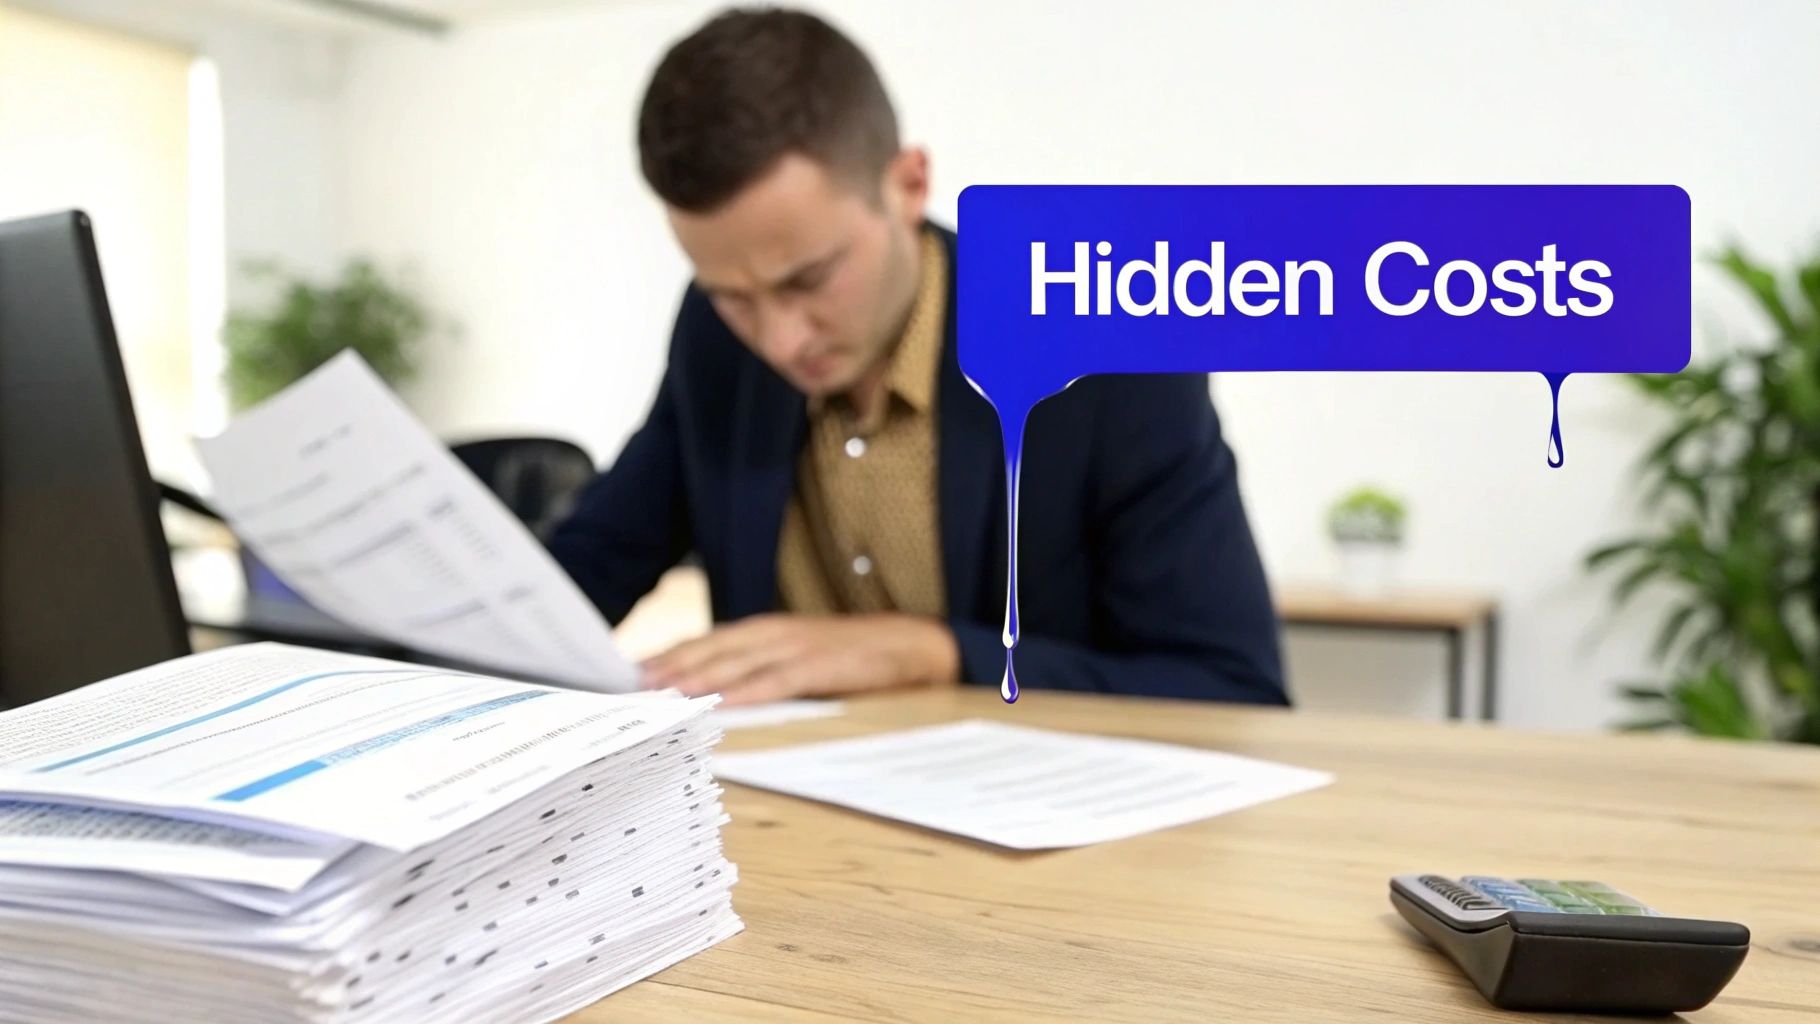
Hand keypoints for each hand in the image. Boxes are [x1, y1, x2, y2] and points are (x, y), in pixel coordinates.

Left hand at [639, 613, 959, 705]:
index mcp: (761, 631)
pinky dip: (746, 691)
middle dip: (667, 666)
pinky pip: (776, 680)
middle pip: (709, 649)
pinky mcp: (820, 666)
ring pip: (735, 661)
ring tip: (661, 693)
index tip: (624, 675)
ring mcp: (795, 647)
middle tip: (628, 686)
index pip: (701, 642)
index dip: (663, 656)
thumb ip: (753, 668)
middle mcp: (771, 633)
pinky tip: (721, 703)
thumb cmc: (846, 656)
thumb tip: (705, 695)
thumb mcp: (794, 655)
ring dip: (696, 675)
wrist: (909, 643)